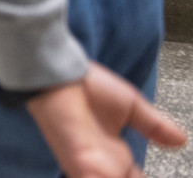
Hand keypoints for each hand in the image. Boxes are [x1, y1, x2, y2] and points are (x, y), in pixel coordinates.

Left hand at [27, 64, 186, 177]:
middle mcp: (104, 168)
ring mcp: (88, 168)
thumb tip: (181, 140)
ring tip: (124, 175)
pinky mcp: (77, 161)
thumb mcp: (130, 107)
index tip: (159, 177)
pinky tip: (107, 176)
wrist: (60, 74)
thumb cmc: (88, 87)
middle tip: (134, 176)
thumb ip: (155, 126)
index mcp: (116, 159)